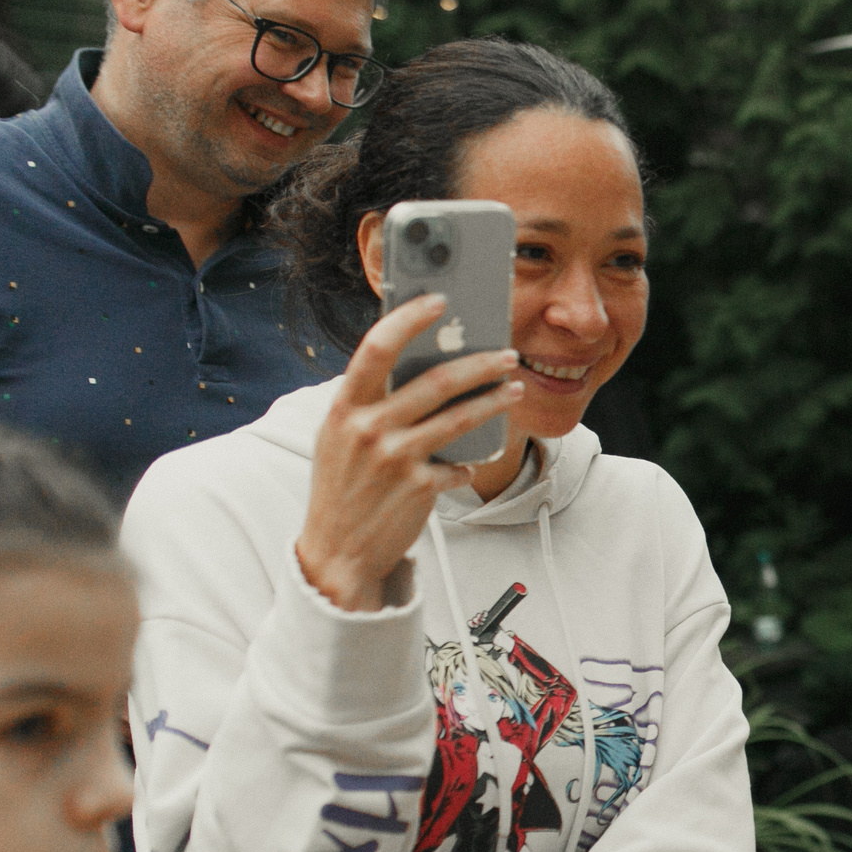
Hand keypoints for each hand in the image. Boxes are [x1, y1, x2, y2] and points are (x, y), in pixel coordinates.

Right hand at [294, 295, 523, 612]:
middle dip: (479, 363)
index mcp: (344, 407)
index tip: (439, 300)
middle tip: (507, 354)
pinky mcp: (418, 487)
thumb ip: (370, 402)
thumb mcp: (340, 436)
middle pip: (435, 381)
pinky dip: (468, 462)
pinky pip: (458, 464)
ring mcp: (394, 458)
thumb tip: (416, 363)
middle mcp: (367, 428)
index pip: (377, 347)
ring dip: (495, 401)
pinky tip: (471, 461)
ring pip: (460, 418)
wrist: (335, 550)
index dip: (410, 318)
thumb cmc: (342, 484)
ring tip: (515, 388)